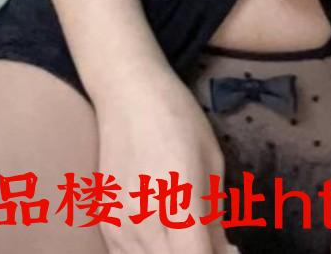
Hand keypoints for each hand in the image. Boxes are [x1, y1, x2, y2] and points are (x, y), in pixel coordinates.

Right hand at [90, 71, 237, 252]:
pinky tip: (162, 236)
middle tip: (207, 240)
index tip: (225, 250)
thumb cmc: (178, 117)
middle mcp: (144, 221)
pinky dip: (148, 253)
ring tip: (187, 235)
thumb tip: (225, 252)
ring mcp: (119, 225)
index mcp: (178, 202)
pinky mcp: (105, 223)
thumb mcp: (211, 160)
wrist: (127, 93)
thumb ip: (215, 215)